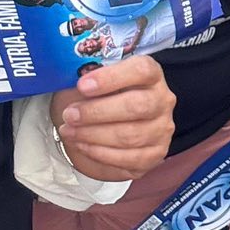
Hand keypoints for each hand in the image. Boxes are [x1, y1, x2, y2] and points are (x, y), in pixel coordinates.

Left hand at [52, 56, 174, 181]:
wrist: (110, 124)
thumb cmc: (102, 97)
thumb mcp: (94, 80)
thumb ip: (86, 78)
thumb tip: (66, 79)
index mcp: (151, 74)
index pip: (141, 71)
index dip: (110, 78)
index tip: (82, 85)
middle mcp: (162, 100)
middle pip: (137, 106)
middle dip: (97, 112)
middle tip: (70, 115)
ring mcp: (162, 128)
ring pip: (130, 136)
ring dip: (93, 135)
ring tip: (69, 131)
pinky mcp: (155, 153)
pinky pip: (129, 158)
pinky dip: (100, 153)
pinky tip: (82, 145)